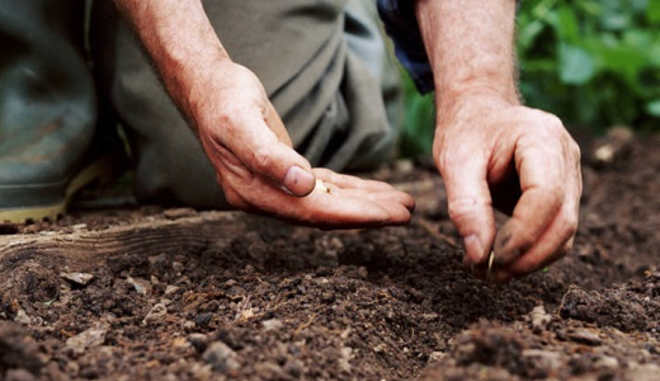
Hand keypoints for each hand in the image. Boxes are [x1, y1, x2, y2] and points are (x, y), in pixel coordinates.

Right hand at [190, 61, 413, 227]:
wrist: (208, 89)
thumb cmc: (224, 102)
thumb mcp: (243, 124)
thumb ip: (270, 157)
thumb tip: (304, 186)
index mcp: (255, 193)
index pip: (314, 212)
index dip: (354, 215)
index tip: (390, 216)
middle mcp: (267, 198)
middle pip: (326, 213)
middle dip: (368, 213)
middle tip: (407, 212)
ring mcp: (276, 188)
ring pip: (329, 201)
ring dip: (365, 202)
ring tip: (401, 202)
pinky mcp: (286, 174)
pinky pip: (324, 187)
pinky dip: (350, 189)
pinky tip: (373, 190)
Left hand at [433, 92, 581, 281]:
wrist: (479, 112)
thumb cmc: (466, 131)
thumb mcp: (454, 160)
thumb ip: (466, 206)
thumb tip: (478, 255)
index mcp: (542, 138)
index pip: (546, 195)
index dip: (521, 234)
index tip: (488, 259)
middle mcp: (566, 157)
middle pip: (563, 220)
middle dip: (527, 257)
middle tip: (487, 276)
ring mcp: (570, 176)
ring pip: (564, 233)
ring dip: (530, 261)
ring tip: (489, 273)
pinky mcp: (563, 194)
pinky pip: (555, 232)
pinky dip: (531, 252)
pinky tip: (500, 260)